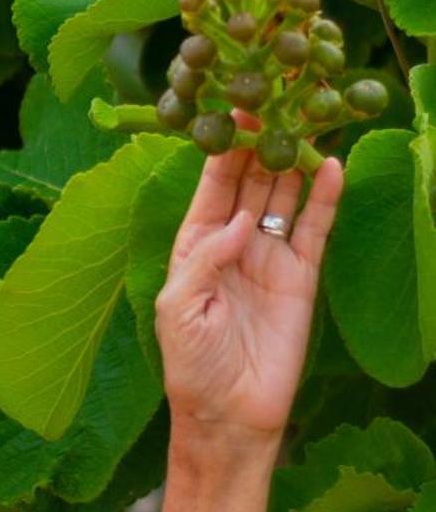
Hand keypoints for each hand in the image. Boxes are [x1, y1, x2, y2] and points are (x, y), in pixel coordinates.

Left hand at [154, 115, 344, 440]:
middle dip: (262, 142)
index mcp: (196, 242)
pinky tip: (332, 166)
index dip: (224, 149)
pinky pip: (315, 228)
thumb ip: (205, 260)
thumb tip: (239, 221)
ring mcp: (270, 255)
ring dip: (294, 159)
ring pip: (285, 196)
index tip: (236, 110)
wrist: (230, 413)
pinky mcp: (302, 276)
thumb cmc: (191, 363)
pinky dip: (325, 197)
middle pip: (251, 179)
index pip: (213, 184)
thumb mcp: (178, 308)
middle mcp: (234, 240)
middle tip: (278, 98)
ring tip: (308, 117)